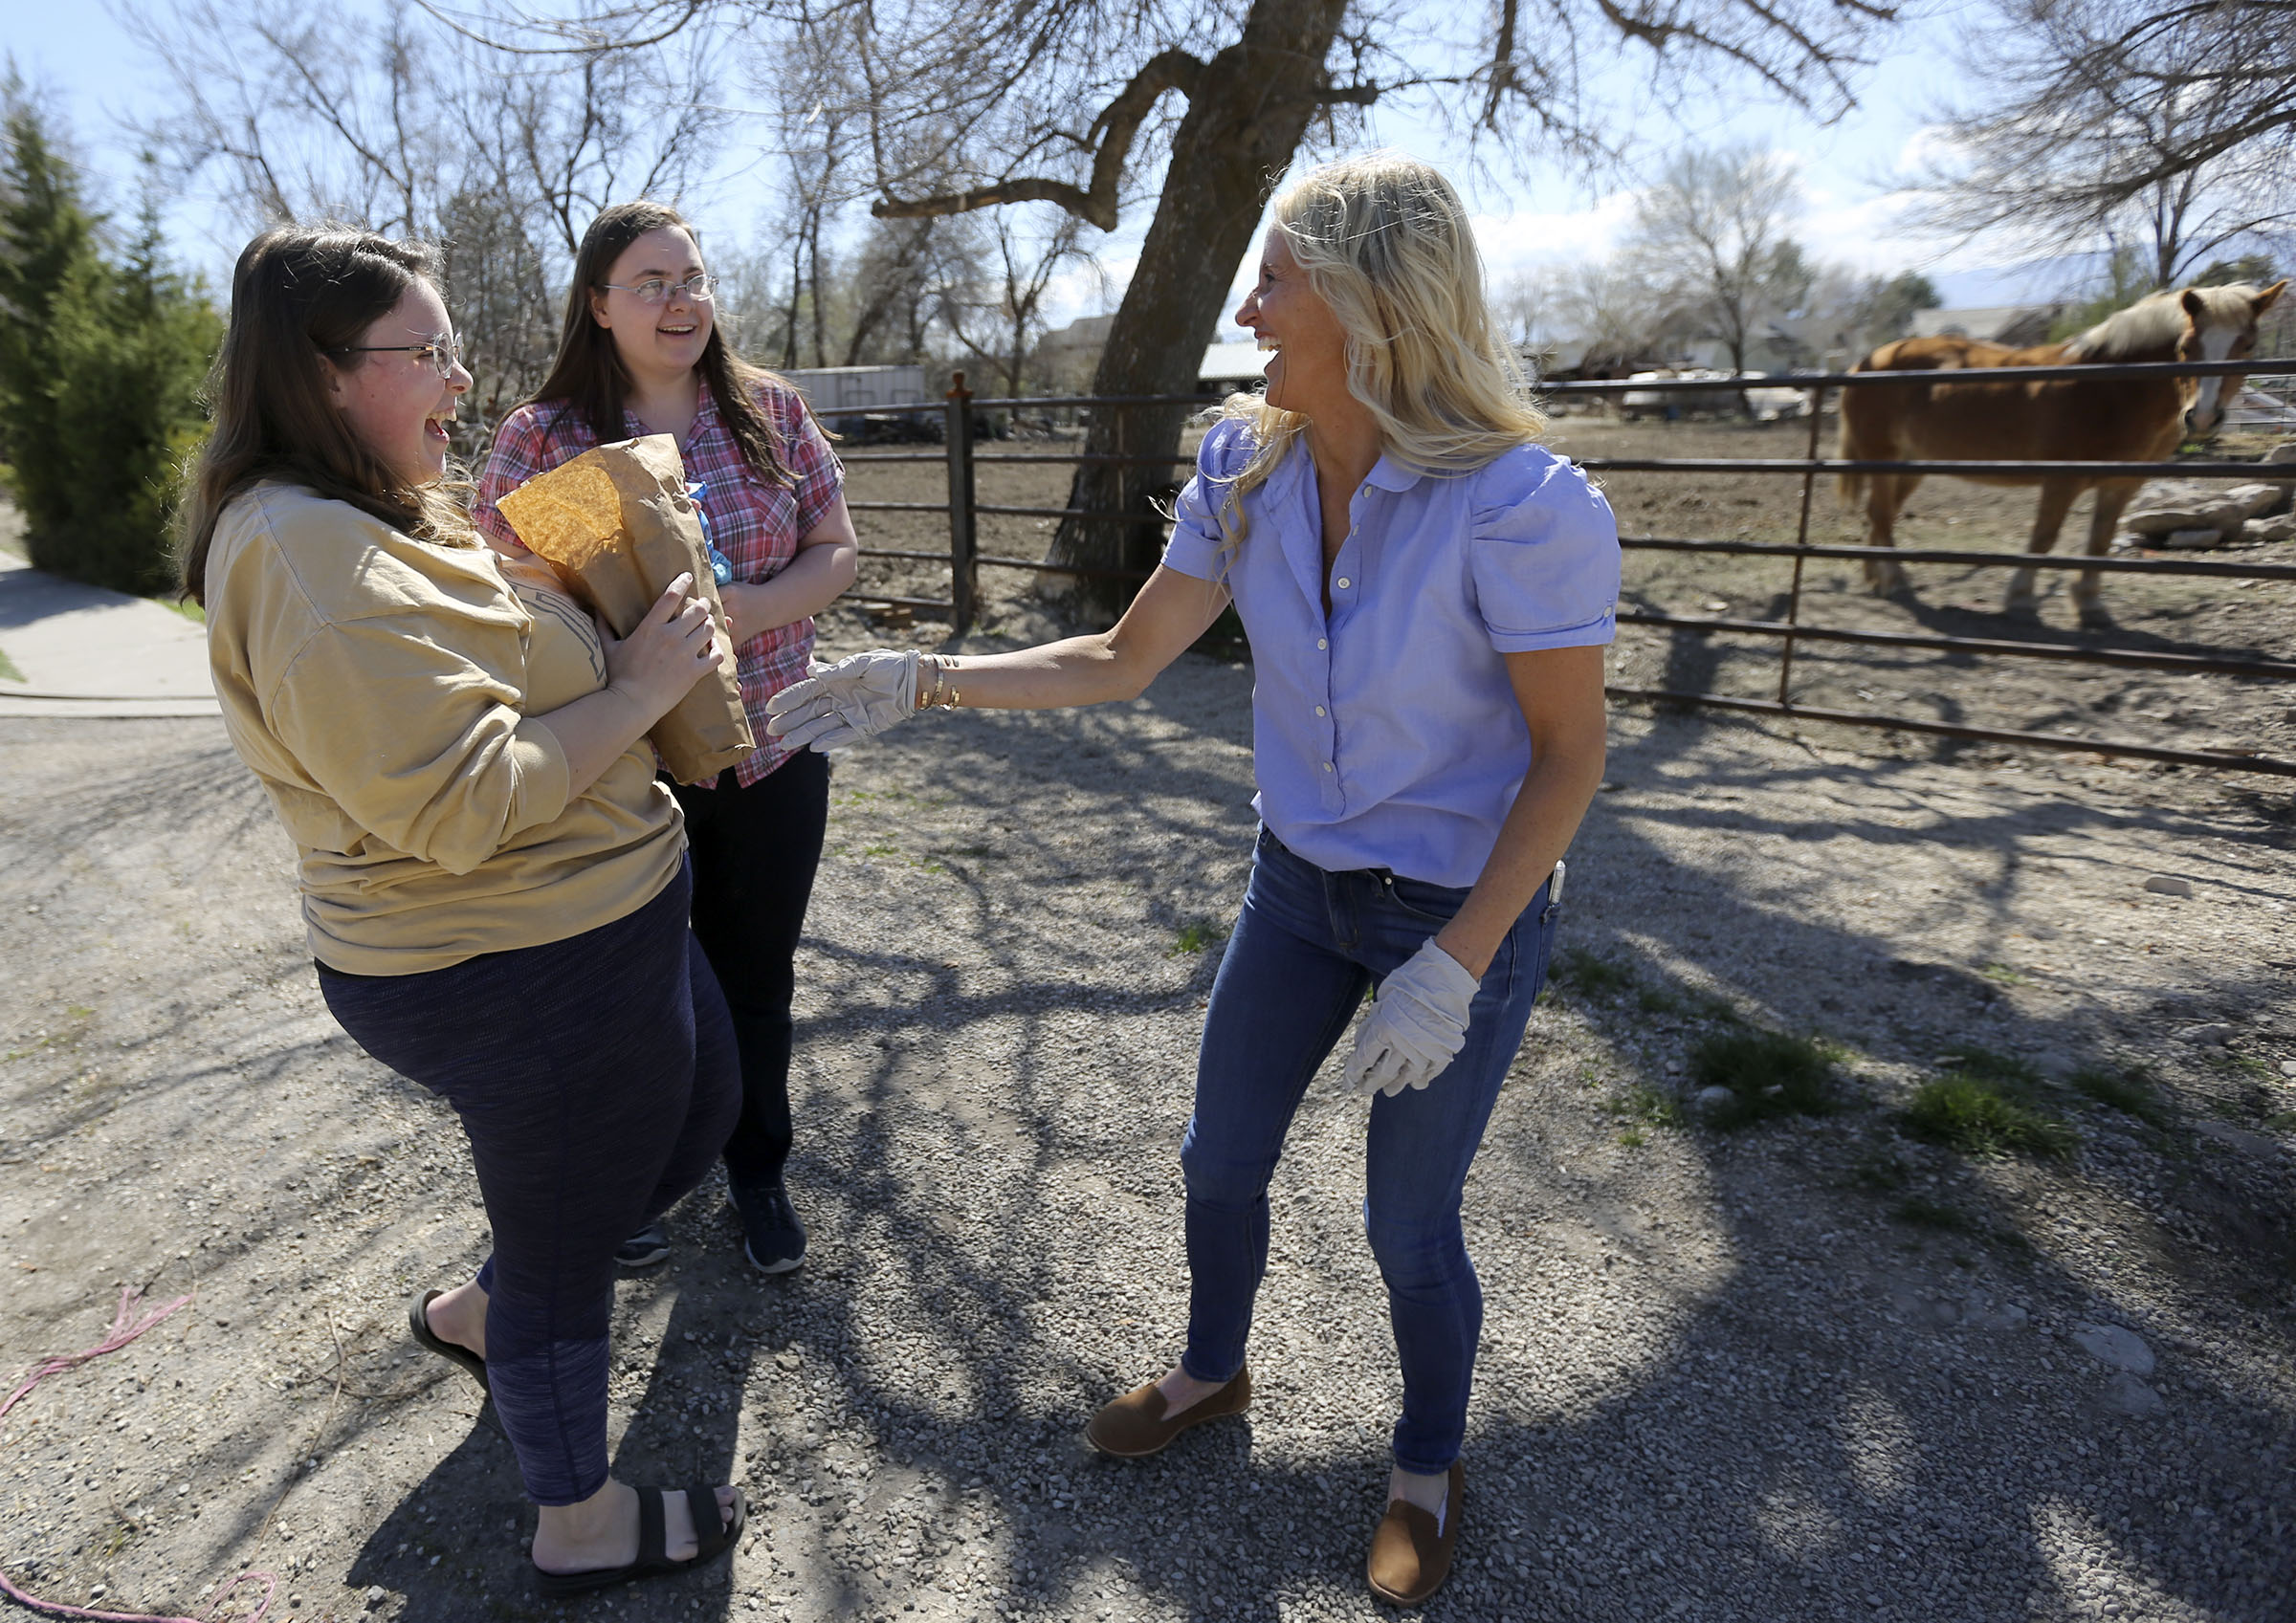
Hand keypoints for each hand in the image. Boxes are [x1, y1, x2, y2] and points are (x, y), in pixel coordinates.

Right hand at [603, 572, 721, 724]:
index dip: (682, 582)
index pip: (671, 596)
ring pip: (709, 629)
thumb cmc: (617, 677)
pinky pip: (716, 655)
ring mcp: (685, 654)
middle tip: (703, 604)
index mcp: (651, 627)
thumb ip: (603, 627)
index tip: (688, 576)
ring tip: (708, 624)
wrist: (631, 704)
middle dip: (702, 604)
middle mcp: (671, 636)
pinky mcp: (695, 672)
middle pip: (697, 610)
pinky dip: (718, 649)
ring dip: (710, 624)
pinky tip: (714, 648)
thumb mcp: (608, 648)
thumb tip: (595, 611)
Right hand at [762, 649, 920, 751]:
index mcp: (834, 682)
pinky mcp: (863, 726)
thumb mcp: (863, 663)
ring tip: (784, 744)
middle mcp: (838, 699)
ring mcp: (849, 714)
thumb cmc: (888, 666)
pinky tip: (813, 747)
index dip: (788, 699)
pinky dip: (829, 741)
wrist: (912, 680)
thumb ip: (839, 669)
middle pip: (808, 712)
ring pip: (820, 726)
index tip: (771, 707)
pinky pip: (843, 735)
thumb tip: (812, 671)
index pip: (805, 692)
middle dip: (790, 720)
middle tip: (771, 730)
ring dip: (803, 734)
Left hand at [1343, 938, 1482, 1097]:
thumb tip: (1362, 1042)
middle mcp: (1403, 1044)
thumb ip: (1373, 1022)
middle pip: (1383, 1073)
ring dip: (1395, 1085)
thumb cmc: (1413, 981)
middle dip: (1371, 1083)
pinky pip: (1430, 1071)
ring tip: (1389, 1092)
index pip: (1363, 1058)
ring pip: (1406, 1077)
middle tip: (1365, 1091)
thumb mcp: (1384, 998)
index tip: (1348, 1083)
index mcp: (1384, 1029)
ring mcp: (1425, 1050)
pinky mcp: (1443, 1050)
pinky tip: (1415, 1084)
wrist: (1448, 975)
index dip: (1353, 1073)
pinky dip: (1421, 1079)